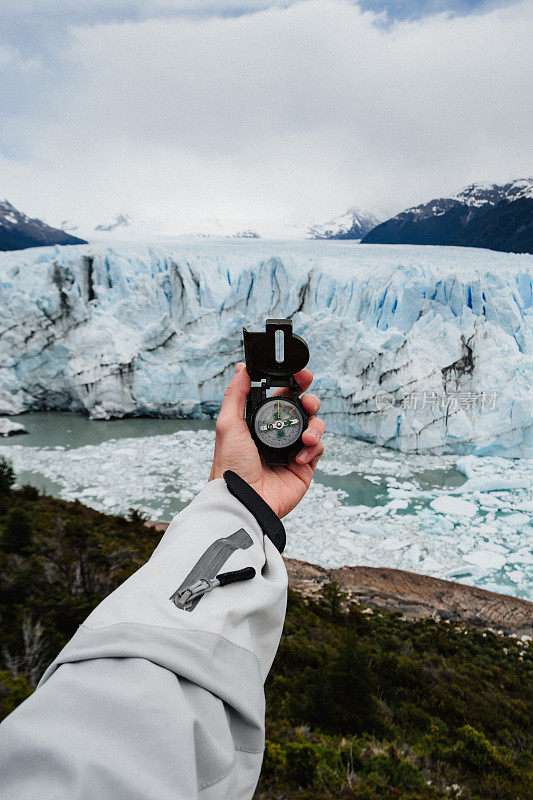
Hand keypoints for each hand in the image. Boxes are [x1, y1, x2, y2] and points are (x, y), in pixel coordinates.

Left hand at [209, 363, 324, 517]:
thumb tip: (241, 368)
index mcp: (259, 422)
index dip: (294, 384)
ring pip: (315, 426)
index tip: (302, 375)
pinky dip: (313, 448)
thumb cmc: (230, 465)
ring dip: (315, 425)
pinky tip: (298, 457)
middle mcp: (277, 433)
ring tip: (306, 436)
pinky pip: (318, 449)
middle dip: (311, 400)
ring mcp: (292, 449)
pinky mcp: (304, 467)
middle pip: (303, 408)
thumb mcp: (228, 424)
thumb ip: (236, 394)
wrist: (243, 499)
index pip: (281, 397)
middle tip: (309, 402)